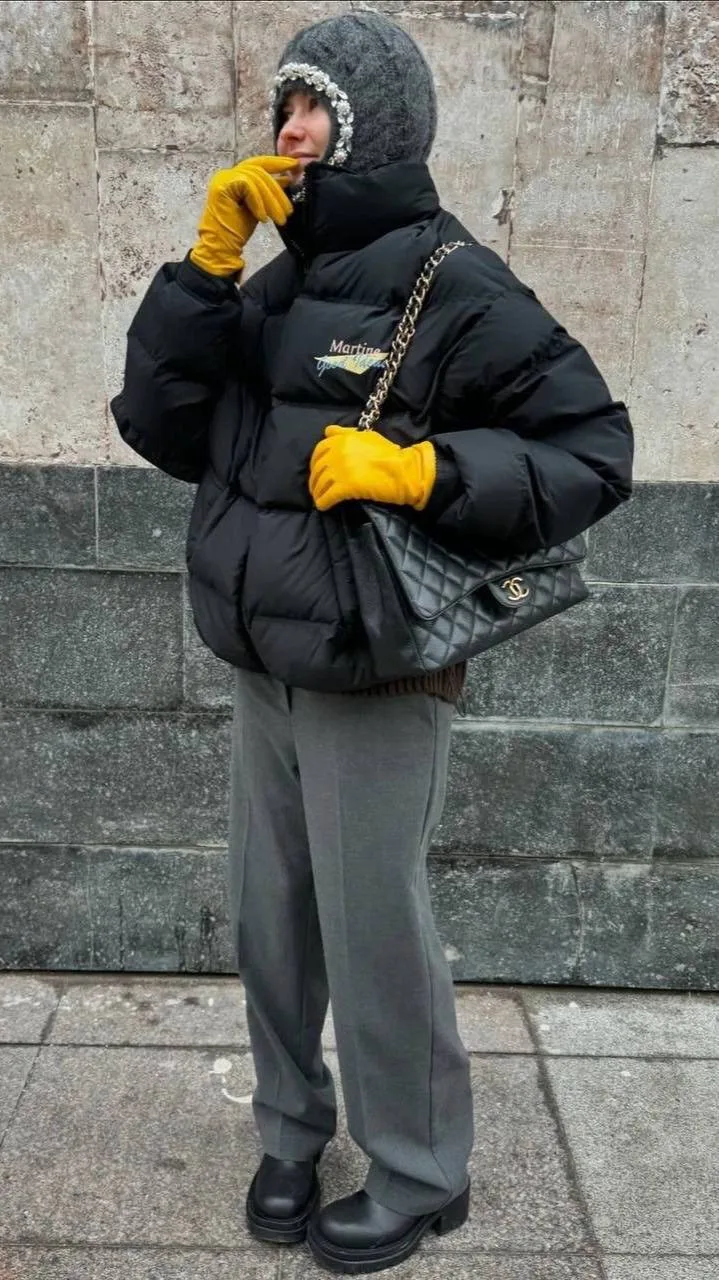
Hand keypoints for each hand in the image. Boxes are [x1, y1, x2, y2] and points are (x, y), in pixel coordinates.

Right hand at [189, 155, 299, 276]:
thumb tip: (286, 178)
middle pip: (259, 171)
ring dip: (271, 201)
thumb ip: (268, 192)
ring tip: (279, 219)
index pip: (259, 164)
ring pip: (256, 179)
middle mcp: (227, 174)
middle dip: (277, 190)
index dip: (277, 163)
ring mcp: (223, 179)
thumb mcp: (259, 207)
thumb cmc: (237, 231)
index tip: (295, 165)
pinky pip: (248, 186)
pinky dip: (258, 202)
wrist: (221, 248)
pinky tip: (262, 218)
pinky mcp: (222, 186)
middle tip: (289, 209)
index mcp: (234, 177)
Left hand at [309, 425, 436, 511]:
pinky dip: (323, 502)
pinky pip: (328, 496)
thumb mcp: (368, 436)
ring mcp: (340, 470)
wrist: (404, 471)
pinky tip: (324, 507)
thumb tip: (327, 431)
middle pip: (318, 468)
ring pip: (320, 483)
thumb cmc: (390, 454)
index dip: (315, 462)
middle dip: (315, 480)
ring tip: (320, 499)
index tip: (317, 470)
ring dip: (317, 493)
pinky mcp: (345, 487)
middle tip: (316, 488)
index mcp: (343, 439)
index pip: (320, 450)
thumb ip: (346, 433)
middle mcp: (338, 452)